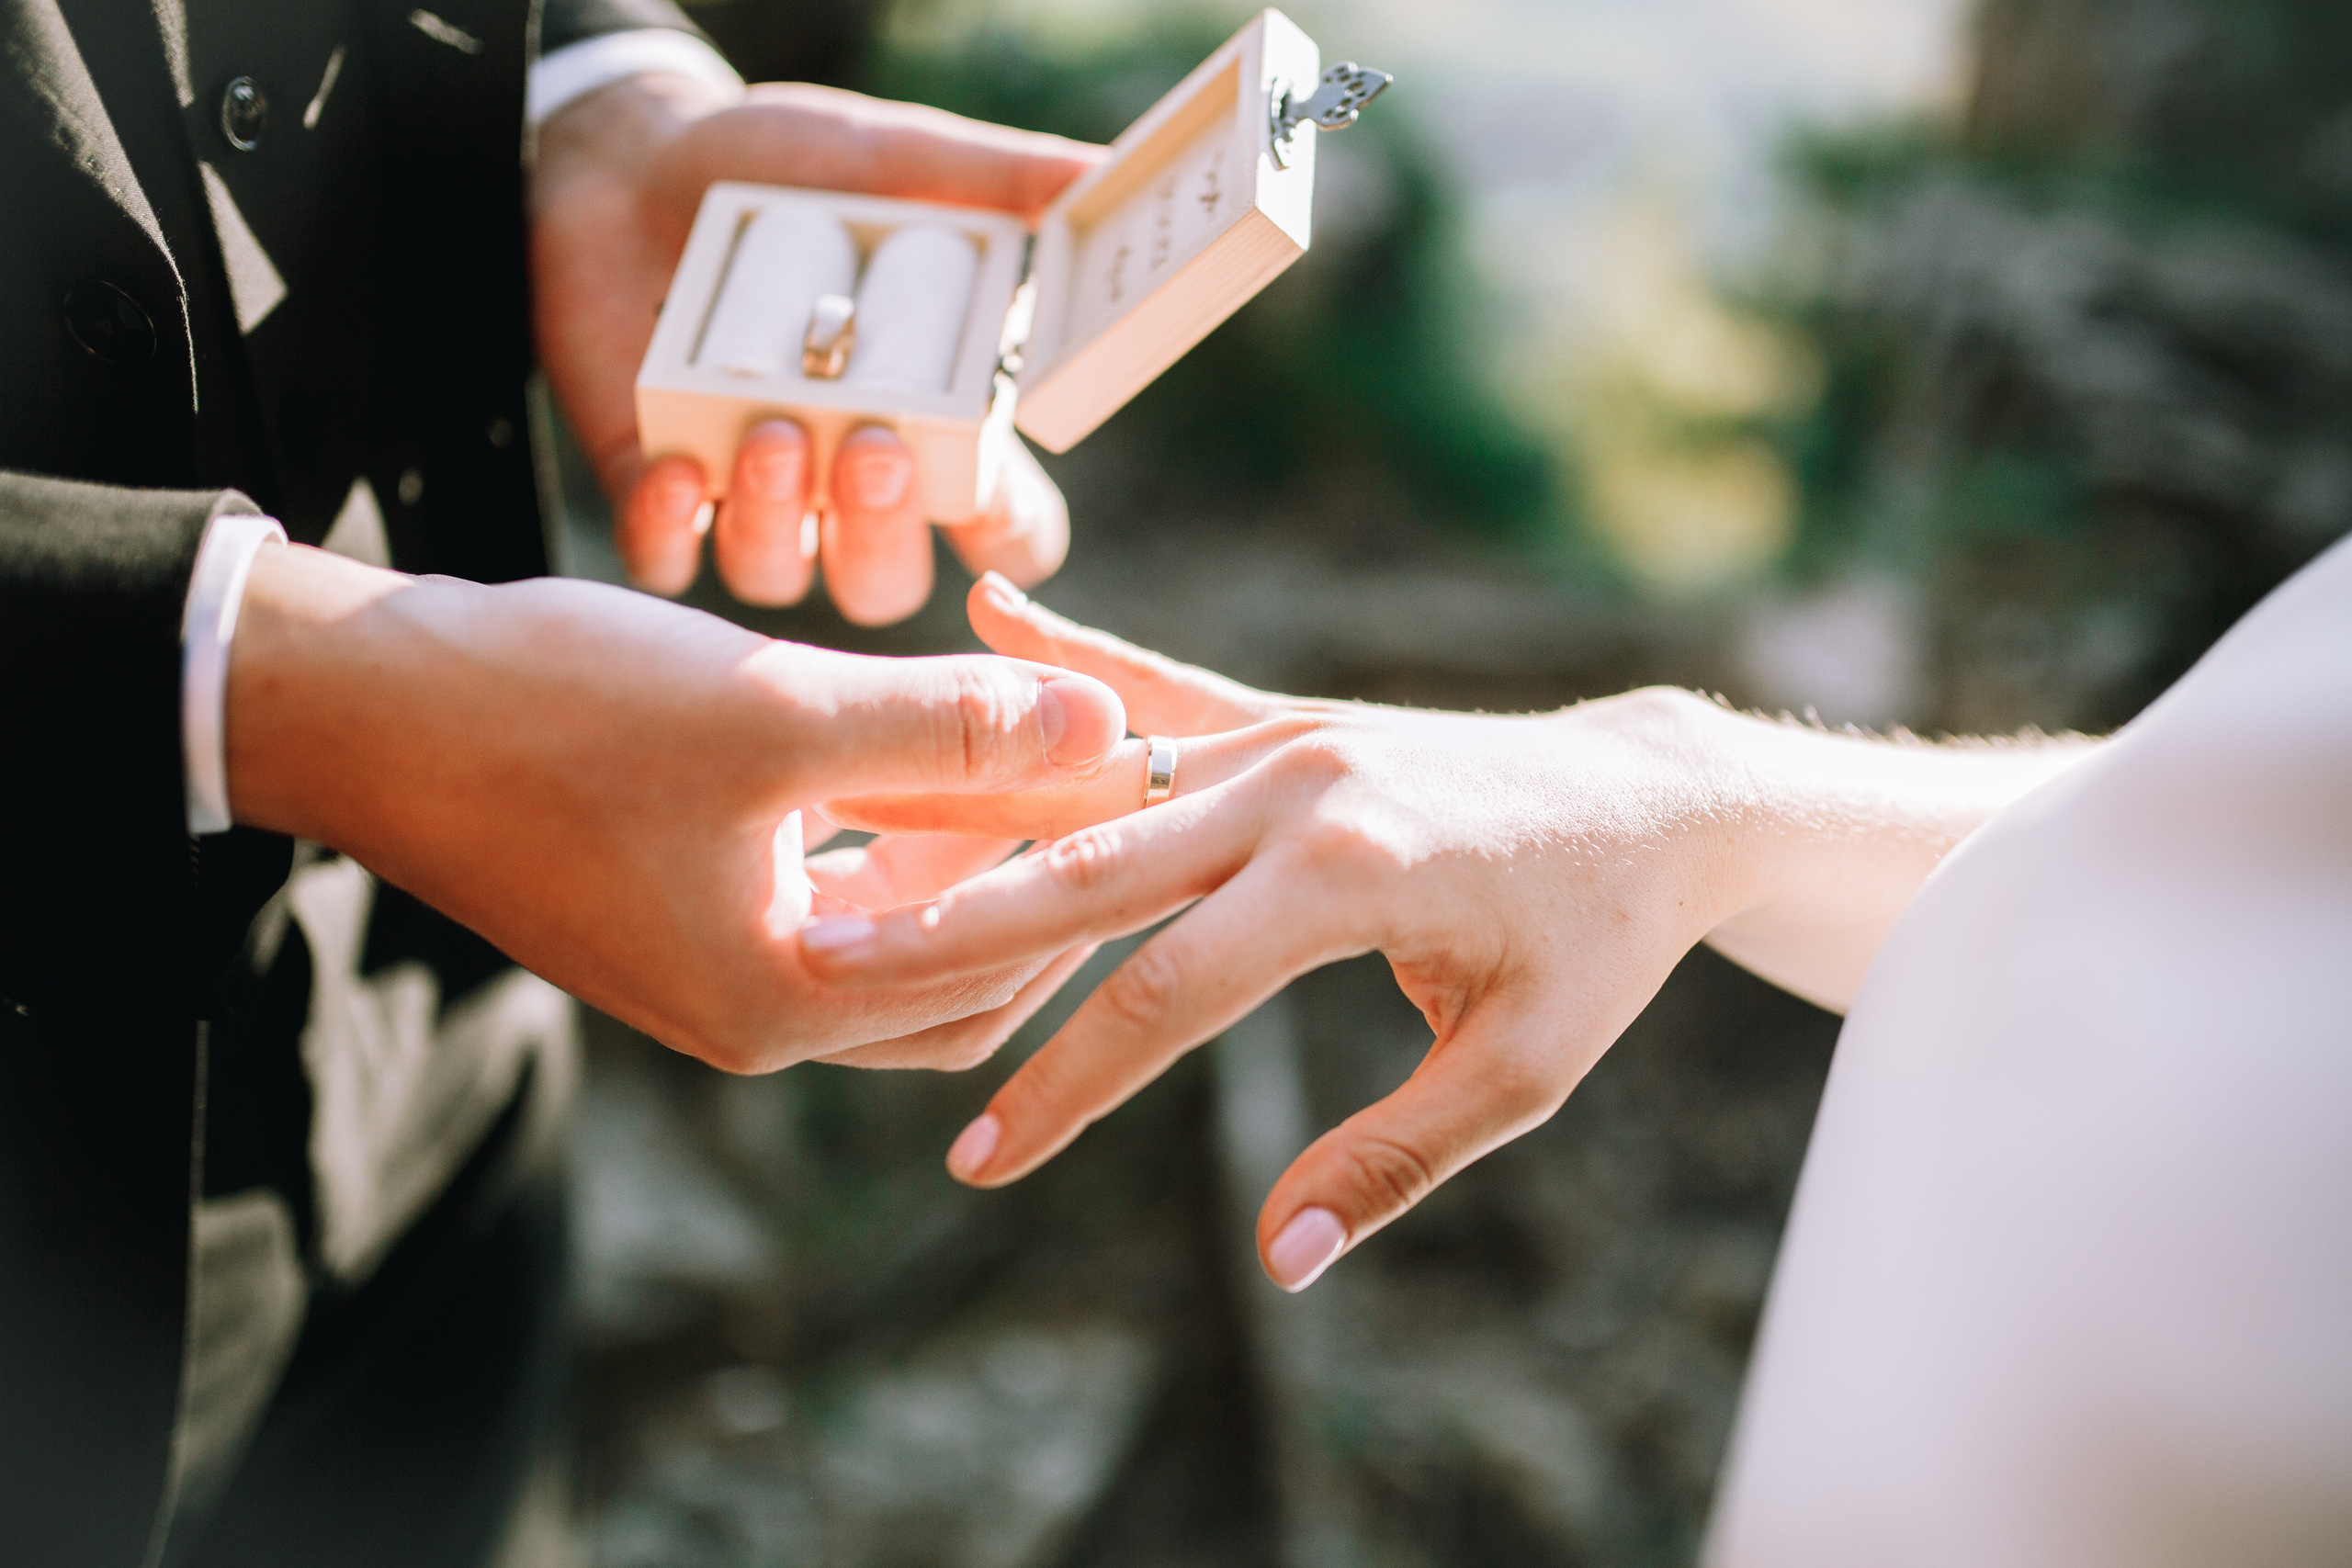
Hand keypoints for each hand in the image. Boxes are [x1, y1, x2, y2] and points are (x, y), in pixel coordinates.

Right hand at [225, 546, 1123, 1072]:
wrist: (358, 709)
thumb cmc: (555, 710)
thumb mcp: (776, 710)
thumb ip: (951, 728)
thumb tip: (1107, 727)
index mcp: (782, 1002)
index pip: (999, 956)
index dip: (1089, 861)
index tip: (1164, 777)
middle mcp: (756, 1018)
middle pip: (963, 978)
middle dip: (1045, 887)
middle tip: (1122, 786)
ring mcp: (717, 976)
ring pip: (902, 942)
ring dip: (971, 863)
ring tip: (1047, 763)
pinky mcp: (688, 919)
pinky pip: (836, 905)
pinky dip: (897, 846)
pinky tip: (935, 760)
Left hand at [529, 75, 1100, 620]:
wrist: (632, 154)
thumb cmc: (782, 166)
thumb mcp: (896, 160)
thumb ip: (1000, 178)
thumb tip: (1097, 175)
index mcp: (930, 424)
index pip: (1002, 530)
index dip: (1006, 535)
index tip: (989, 488)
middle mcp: (845, 479)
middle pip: (888, 582)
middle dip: (883, 534)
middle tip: (872, 445)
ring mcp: (749, 493)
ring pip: (779, 577)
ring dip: (778, 523)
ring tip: (769, 430)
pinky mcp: (653, 488)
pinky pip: (666, 560)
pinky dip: (668, 531)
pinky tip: (674, 470)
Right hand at [795, 576, 2094, 1287]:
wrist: (1649, 796)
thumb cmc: (1593, 944)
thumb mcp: (1522, 1070)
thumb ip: (1392, 1159)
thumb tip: (1278, 1260)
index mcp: (1347, 876)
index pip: (1163, 996)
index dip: (1063, 1088)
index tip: (977, 1164)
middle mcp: (1294, 786)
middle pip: (1087, 868)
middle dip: (952, 933)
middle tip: (822, 971)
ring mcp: (1282, 735)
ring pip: (1095, 778)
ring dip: (972, 814)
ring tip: (842, 845)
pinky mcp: (1284, 715)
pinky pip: (1158, 689)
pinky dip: (1072, 658)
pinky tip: (988, 611)